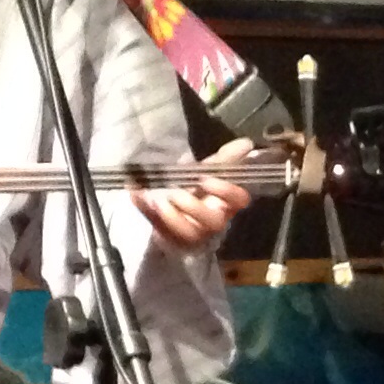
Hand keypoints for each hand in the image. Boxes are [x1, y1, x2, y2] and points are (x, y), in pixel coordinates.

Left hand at [131, 137, 253, 249]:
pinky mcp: (170, 240)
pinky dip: (146, 211)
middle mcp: (213, 223)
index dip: (227, 191)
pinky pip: (157, 228)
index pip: (240, 200)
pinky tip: (136, 195)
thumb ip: (224, 160)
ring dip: (172, 217)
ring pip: (188, 233)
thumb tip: (247, 143)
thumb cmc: (197, 193)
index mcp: (225, 204)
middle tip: (175, 193)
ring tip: (157, 201)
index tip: (205, 179)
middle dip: (194, 207)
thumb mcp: (208, 174)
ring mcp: (193, 235)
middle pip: (214, 222)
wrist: (173, 214)